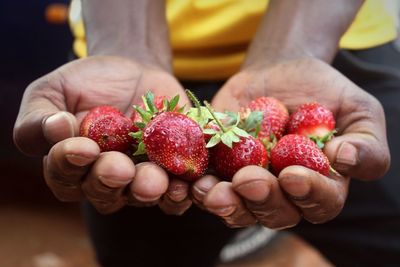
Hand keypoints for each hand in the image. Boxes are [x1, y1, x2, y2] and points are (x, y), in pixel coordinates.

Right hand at [14, 56, 191, 214]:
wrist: (132, 71)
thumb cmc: (87, 84)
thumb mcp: (52, 91)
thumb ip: (39, 116)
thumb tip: (55, 128)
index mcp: (71, 166)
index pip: (64, 176)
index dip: (70, 164)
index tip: (82, 146)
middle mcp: (105, 179)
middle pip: (105, 194)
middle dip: (111, 180)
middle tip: (119, 166)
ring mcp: (140, 177)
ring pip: (142, 196)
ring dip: (148, 190)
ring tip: (154, 179)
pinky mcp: (172, 171)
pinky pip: (177, 191)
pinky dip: (182, 192)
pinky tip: (185, 183)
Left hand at [193, 57, 389, 227]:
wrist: (280, 72)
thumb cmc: (324, 93)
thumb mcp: (359, 110)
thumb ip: (366, 141)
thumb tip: (344, 159)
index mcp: (321, 186)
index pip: (320, 203)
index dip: (308, 195)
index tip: (293, 175)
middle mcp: (284, 194)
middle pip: (275, 213)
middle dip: (261, 199)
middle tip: (248, 179)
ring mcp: (249, 185)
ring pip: (238, 208)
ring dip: (225, 203)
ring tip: (211, 191)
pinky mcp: (220, 171)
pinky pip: (209, 187)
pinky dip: (200, 188)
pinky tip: (193, 181)